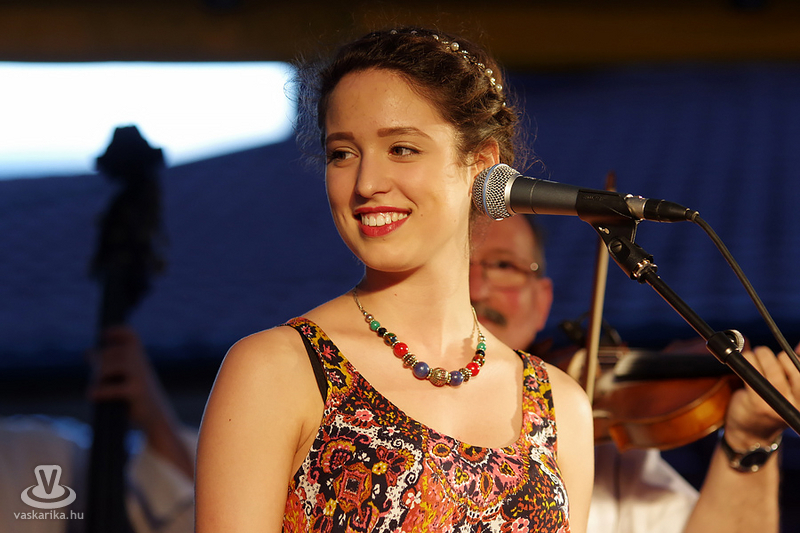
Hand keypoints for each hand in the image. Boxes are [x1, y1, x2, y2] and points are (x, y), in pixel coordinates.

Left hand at [88, 326, 193, 478]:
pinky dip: (101, 391)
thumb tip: (89, 352)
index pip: (130, 335)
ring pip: (110, 366)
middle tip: (97, 378)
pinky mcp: (137, 392)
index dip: (117, 331)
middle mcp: (142, 364)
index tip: (104, 335)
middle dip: (99, 363)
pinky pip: (114, 388)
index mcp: (140, 357)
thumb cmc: (138, 396)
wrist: (158, 418)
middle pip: (112, 352)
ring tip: (96, 387)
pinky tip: (92, 395)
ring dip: (98, 376)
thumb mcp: (126, 377)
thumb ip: (108, 364)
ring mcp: (141, 377)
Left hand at [723, 343, 799, 448]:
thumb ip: (794, 371)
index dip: (791, 357)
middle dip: (771, 355)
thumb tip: (799, 347)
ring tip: (752, 356)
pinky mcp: (757, 401)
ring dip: (758, 355)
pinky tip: (744, 361)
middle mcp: (796, 402)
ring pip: (770, 365)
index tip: (780, 357)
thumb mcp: (788, 393)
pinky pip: (752, 370)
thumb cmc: (769, 408)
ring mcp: (776, 402)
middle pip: (787, 363)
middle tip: (762, 354)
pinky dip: (747, 361)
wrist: (750, 435)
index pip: (799, 367)